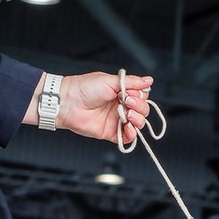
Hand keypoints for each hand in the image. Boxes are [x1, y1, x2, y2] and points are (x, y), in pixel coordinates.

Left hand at [23, 71, 153, 144]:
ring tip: (128, 115)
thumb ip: (131, 82)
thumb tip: (149, 80)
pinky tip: (129, 128)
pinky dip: (132, 134)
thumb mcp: (110, 80)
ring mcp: (117, 120)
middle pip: (142, 110)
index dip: (141, 96)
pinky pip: (127, 138)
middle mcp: (121, 106)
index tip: (131, 93)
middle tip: (128, 103)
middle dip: (140, 107)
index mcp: (121, 92)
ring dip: (138, 120)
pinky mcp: (111, 133)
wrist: (68, 103)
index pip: (141, 96)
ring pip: (138, 124)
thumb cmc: (85, 88)